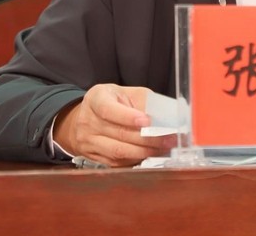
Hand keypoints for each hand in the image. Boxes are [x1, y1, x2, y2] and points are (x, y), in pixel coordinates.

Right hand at [52, 85, 173, 166]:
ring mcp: (88, 141)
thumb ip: (144, 102)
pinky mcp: (93, 157)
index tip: (147, 122)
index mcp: (95, 99)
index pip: (109, 110)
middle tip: (169, 138)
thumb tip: (166, 116)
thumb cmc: (113, 101)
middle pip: (118, 133)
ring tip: (163, 148)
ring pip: (118, 151)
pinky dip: (136, 159)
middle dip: (147, 138)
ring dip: (144, 151)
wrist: (87, 116)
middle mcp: (88, 121)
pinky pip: (117, 162)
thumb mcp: (126, 93)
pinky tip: (150, 155)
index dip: (128, 117)